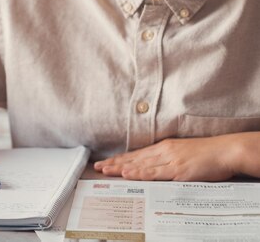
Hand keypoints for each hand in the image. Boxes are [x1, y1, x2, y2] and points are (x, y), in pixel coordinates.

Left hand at [93, 135, 240, 181]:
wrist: (226, 150)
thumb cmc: (207, 153)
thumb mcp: (183, 153)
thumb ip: (168, 158)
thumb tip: (155, 166)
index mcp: (164, 148)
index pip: (137, 155)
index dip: (120, 159)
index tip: (106, 163)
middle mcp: (163, 152)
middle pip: (134, 159)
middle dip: (115, 163)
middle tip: (98, 167)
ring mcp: (169, 160)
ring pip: (140, 165)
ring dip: (121, 168)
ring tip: (106, 170)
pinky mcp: (178, 169)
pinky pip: (155, 172)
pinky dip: (140, 173)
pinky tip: (128, 174)